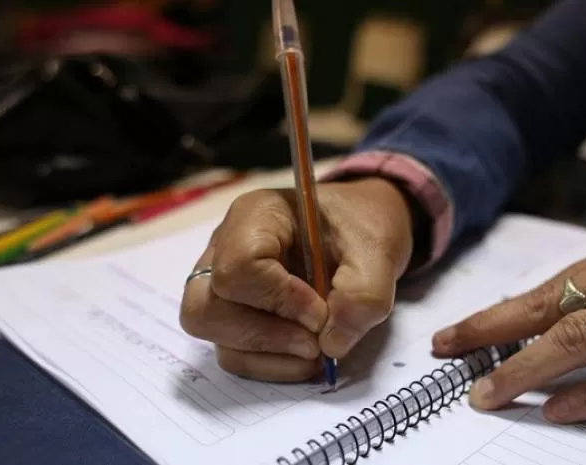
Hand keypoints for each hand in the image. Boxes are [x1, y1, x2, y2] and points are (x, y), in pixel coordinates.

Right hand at [179, 177, 414, 381]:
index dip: (279, 299)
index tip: (320, 311)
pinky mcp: (232, 317)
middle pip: (206, 308)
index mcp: (256, 216)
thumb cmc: (361, 229)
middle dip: (264, 335)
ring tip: (317, 349)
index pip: (238, 266)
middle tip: (316, 340)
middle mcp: (225, 249)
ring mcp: (222, 285)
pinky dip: (270, 365)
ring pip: (214, 336)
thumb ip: (365, 293)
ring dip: (269, 355)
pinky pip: (232, 354)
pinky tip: (305, 354)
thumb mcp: (379, 250)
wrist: (360, 235)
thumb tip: (331, 344)